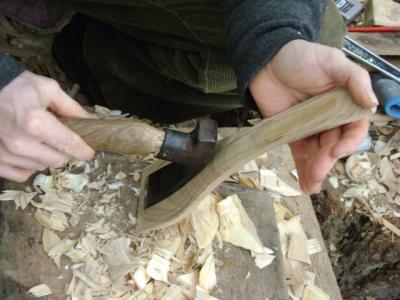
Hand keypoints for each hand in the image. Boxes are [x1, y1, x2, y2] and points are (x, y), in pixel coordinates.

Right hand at [0, 71, 94, 181]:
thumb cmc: (16, 85)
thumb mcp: (48, 89)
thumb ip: (72, 108)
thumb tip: (91, 120)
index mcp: (36, 123)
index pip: (69, 145)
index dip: (84, 150)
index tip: (89, 151)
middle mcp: (20, 142)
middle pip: (58, 160)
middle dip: (64, 151)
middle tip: (61, 139)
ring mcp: (5, 153)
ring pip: (40, 167)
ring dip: (45, 157)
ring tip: (40, 141)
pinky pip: (20, 175)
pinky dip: (28, 167)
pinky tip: (29, 154)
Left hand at [249, 40, 377, 193]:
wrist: (266, 60)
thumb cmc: (302, 57)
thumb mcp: (332, 61)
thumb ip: (354, 79)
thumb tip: (372, 104)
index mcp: (345, 102)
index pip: (354, 127)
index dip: (349, 141)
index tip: (337, 150)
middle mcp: (330, 117)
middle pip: (334, 144)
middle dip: (327, 160)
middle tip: (318, 172)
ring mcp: (310, 126)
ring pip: (317, 152)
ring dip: (315, 170)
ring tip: (310, 185)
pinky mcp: (291, 132)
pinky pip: (299, 152)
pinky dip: (302, 167)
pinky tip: (304, 183)